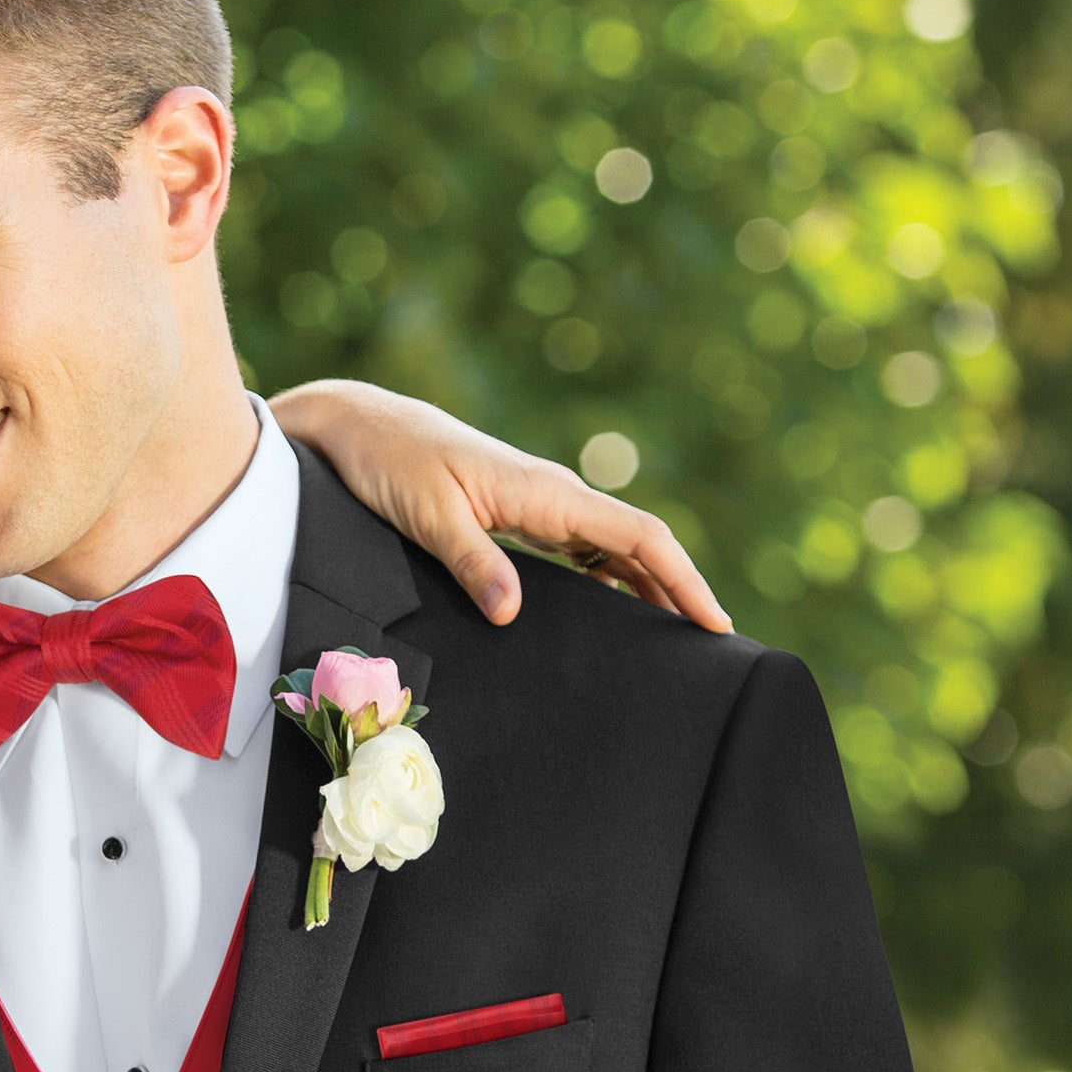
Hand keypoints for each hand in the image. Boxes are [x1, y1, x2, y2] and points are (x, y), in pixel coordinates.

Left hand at [268, 379, 732, 633]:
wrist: (356, 423)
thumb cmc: (388, 462)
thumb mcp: (427, 515)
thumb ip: (472, 562)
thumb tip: (513, 614)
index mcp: (546, 492)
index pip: (639, 536)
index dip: (683, 579)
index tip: (715, 621)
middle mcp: (553, 495)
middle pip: (638, 545)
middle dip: (678, 590)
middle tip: (708, 648)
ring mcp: (538, 503)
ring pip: (613, 547)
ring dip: (646, 587)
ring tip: (670, 638)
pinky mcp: (516, 512)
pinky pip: (581, 548)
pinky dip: (607, 579)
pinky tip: (607, 612)